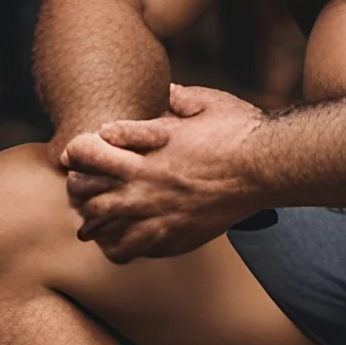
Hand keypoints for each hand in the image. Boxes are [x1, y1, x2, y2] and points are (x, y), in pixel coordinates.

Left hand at [61, 83, 266, 259]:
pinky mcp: (174, 237)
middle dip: (79, 186)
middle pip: (86, 191)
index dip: (79, 149)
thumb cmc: (238, 131)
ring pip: (102, 225)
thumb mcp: (204, 102)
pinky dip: (118, 246)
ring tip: (92, 221)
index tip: (84, 149)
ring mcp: (158, 214)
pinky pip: (130, 249)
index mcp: (145, 150)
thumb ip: (177, 99)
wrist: (267, 168)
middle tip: (83, 185)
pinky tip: (119, 242)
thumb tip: (167, 95)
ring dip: (92, 220)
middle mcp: (144, 184)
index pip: (86, 150)